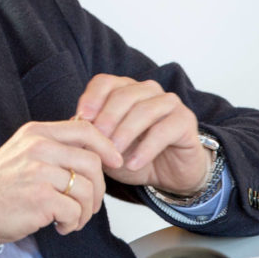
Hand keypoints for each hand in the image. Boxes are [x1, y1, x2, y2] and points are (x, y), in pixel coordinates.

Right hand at [0, 120, 122, 243]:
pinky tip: (58, 226)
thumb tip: (92, 153)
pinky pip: (75, 212)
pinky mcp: (40, 198)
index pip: (85, 129)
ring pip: (88, 190)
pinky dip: (72, 224)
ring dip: (86, 212)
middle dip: (98, 189)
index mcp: (36, 132)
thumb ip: (52, 147)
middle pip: (93, 162)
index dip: (106, 146)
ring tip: (70, 219)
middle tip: (87, 205)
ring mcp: (39, 172)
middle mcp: (39, 147)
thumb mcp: (23, 152)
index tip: (114, 161)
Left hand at [75, 74, 209, 194]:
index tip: (81, 118)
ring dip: (125, 134)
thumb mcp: (107, 147)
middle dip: (106, 119)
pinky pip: (163, 130)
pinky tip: (133, 164)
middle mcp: (147, 90)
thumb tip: (73, 124)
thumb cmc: (133, 156)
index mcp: (125, 89)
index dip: (91, 98)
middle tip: (96, 141)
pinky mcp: (185, 120)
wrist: (169, 175)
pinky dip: (146, 149)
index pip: (105, 82)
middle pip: (123, 95)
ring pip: (143, 110)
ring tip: (114, 155)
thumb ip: (91, 134)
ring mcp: (169, 103)